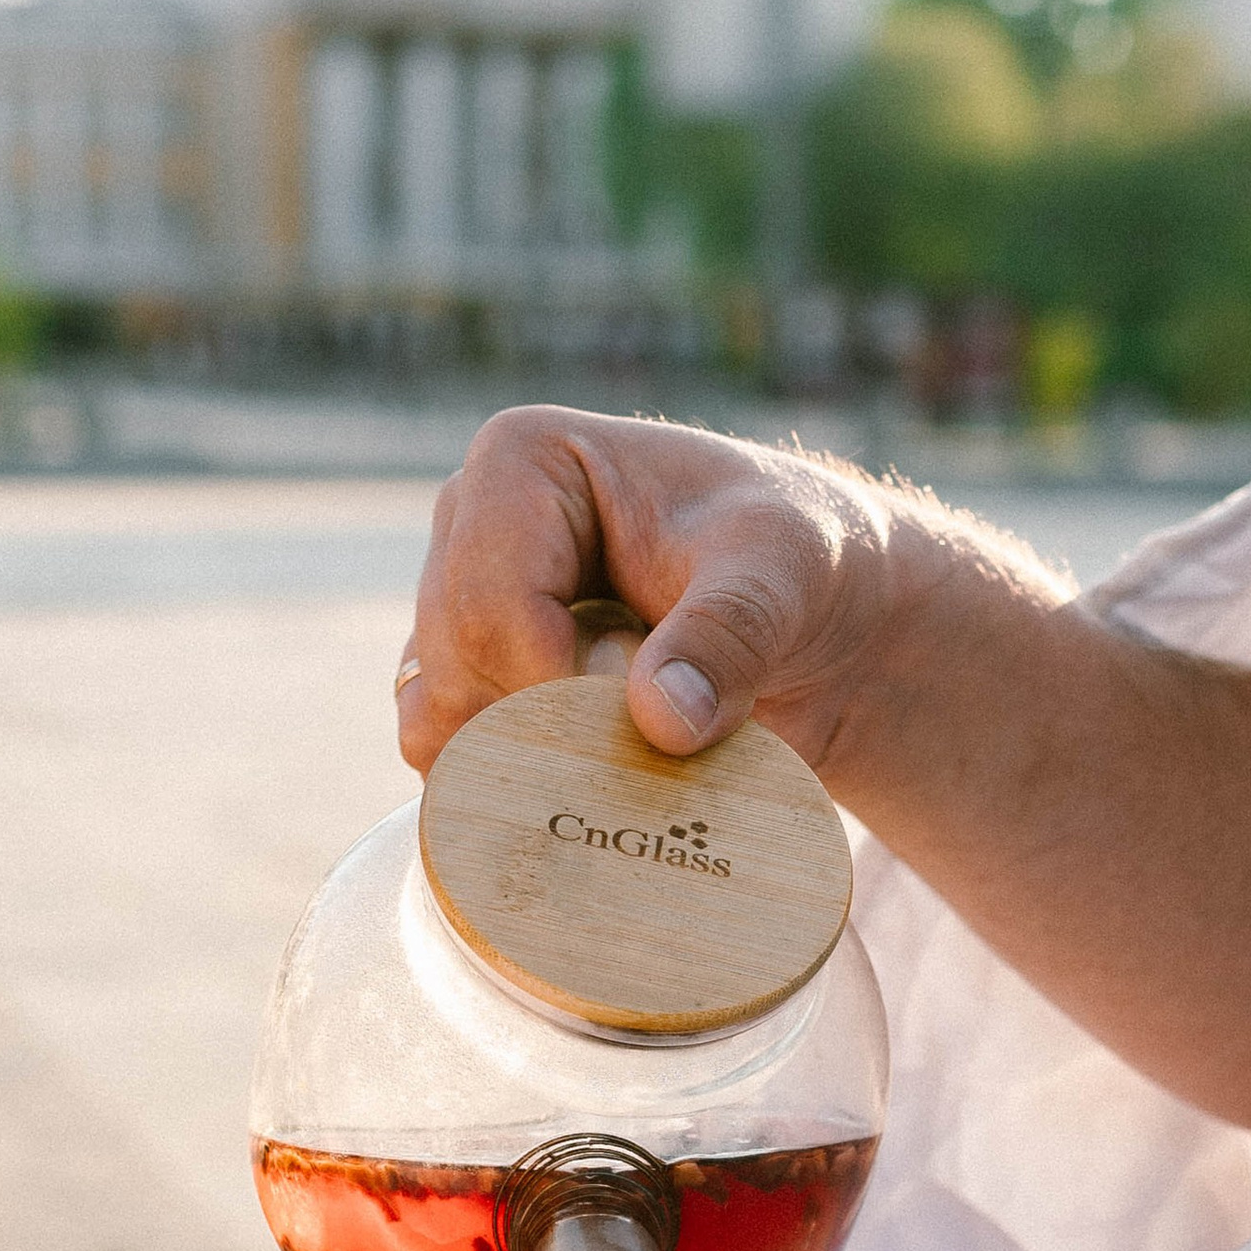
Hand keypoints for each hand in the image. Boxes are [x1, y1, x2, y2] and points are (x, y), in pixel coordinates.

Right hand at [395, 405, 1004, 787]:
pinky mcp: (470, 680)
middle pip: (455, 667)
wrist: (813, 621)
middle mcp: (466, 526)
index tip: (646, 714)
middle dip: (548, 726)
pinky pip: (446, 755)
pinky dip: (510, 789)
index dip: (555, 685)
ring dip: (527, 765)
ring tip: (624, 750)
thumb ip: (727, 637)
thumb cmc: (794, 565)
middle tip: (655, 730)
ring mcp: (457, 606)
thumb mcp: (783, 580)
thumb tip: (661, 722)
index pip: (487, 604)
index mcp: (522, 460)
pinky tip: (588, 782)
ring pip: (437, 720)